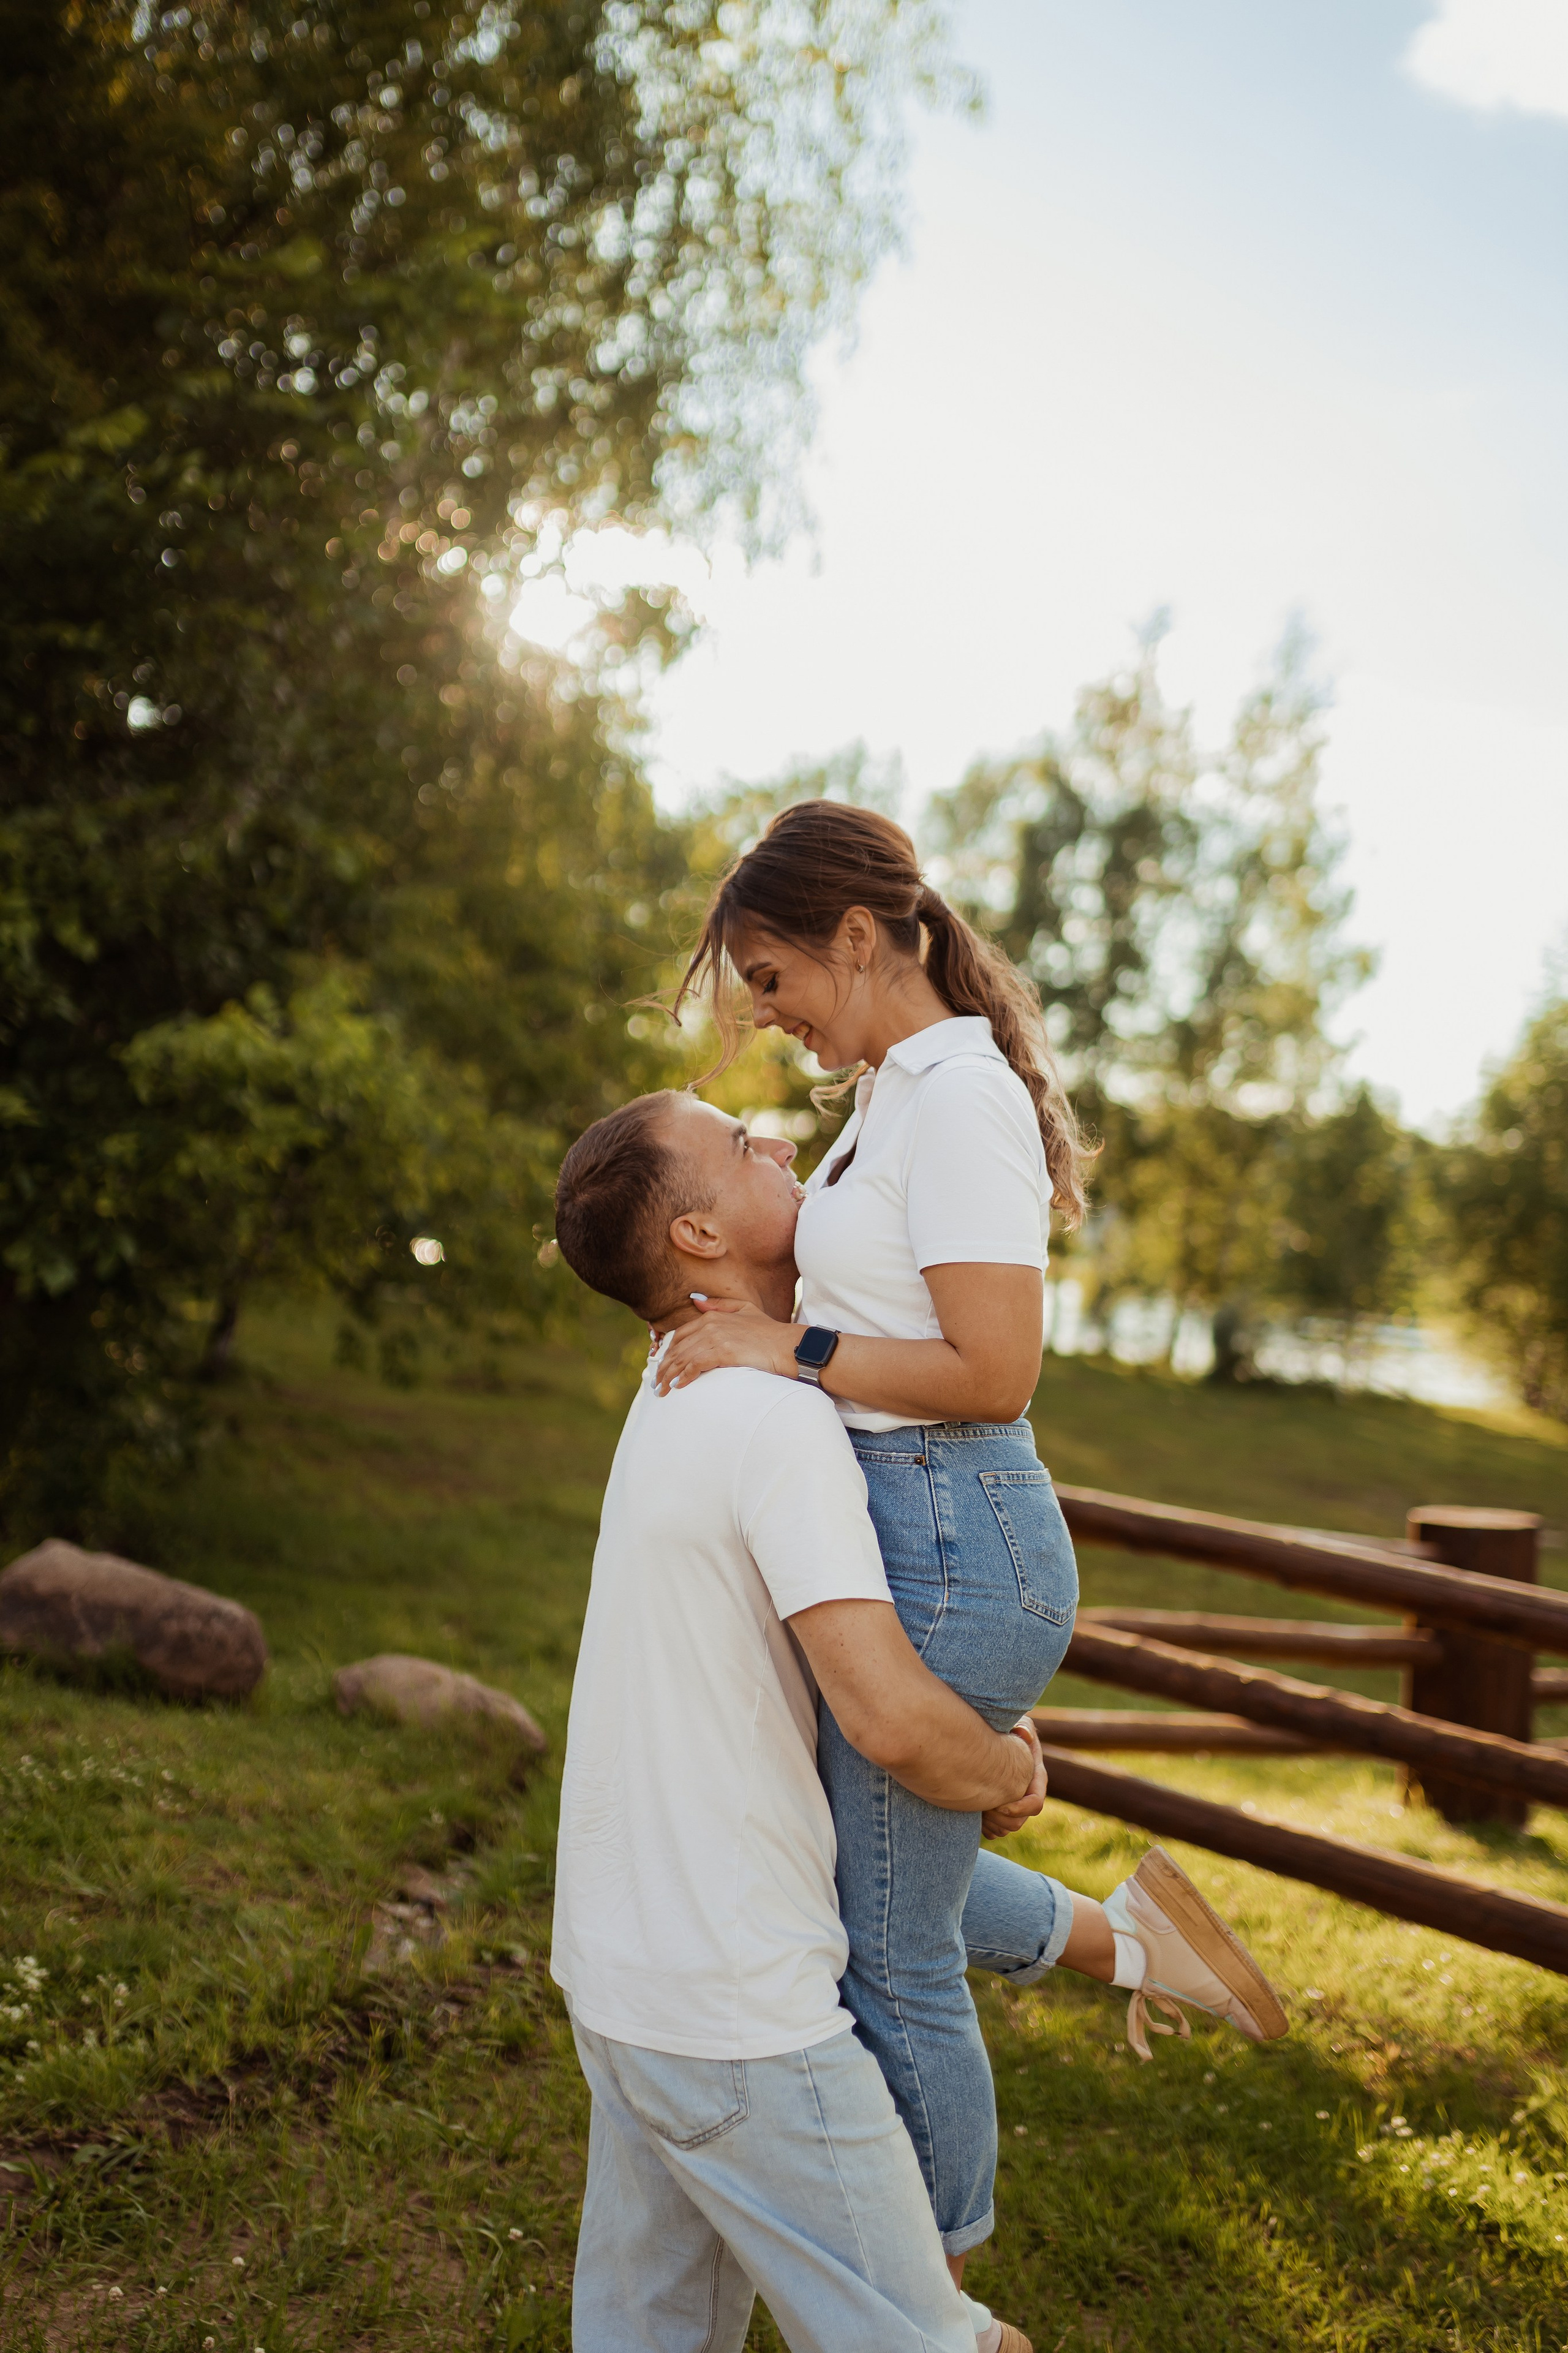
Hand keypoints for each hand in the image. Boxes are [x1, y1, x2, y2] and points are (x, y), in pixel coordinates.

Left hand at [654, 1299, 801, 1393]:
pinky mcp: (723, 1352)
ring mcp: (716, 1338)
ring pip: (683, 1358)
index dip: (668, 1352)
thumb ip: (719, 1305)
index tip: (662, 1367)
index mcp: (712, 1317)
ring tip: (662, 1390)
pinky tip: (678, 1386)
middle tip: (656, 1384)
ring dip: (669, 1376)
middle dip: (664, 1368)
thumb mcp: (745, 1309)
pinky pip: (696, 1365)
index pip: (680, 1335)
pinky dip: (684, 1376)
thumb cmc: (769, 1331)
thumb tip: (696, 1301)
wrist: (787, 1345)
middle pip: (678, 1349)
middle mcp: (710, 1325)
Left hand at [981, 1718, 1047, 1839]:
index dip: (1020, 1809)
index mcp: (1035, 1778)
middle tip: (981, 1810)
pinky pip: (996, 1832)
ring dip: (992, 1825)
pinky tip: (974, 1817)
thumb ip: (1022, 1728)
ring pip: (1007, 1829)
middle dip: (1001, 1820)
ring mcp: (1014, 1804)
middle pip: (1019, 1822)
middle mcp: (1026, 1794)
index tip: (1000, 1805)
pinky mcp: (1000, 1810)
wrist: (991, 1739)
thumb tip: (1024, 1734)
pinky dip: (986, 1829)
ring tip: (975, 1811)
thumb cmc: (1006, 1729)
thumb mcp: (1016, 1723)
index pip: (1035, 1804)